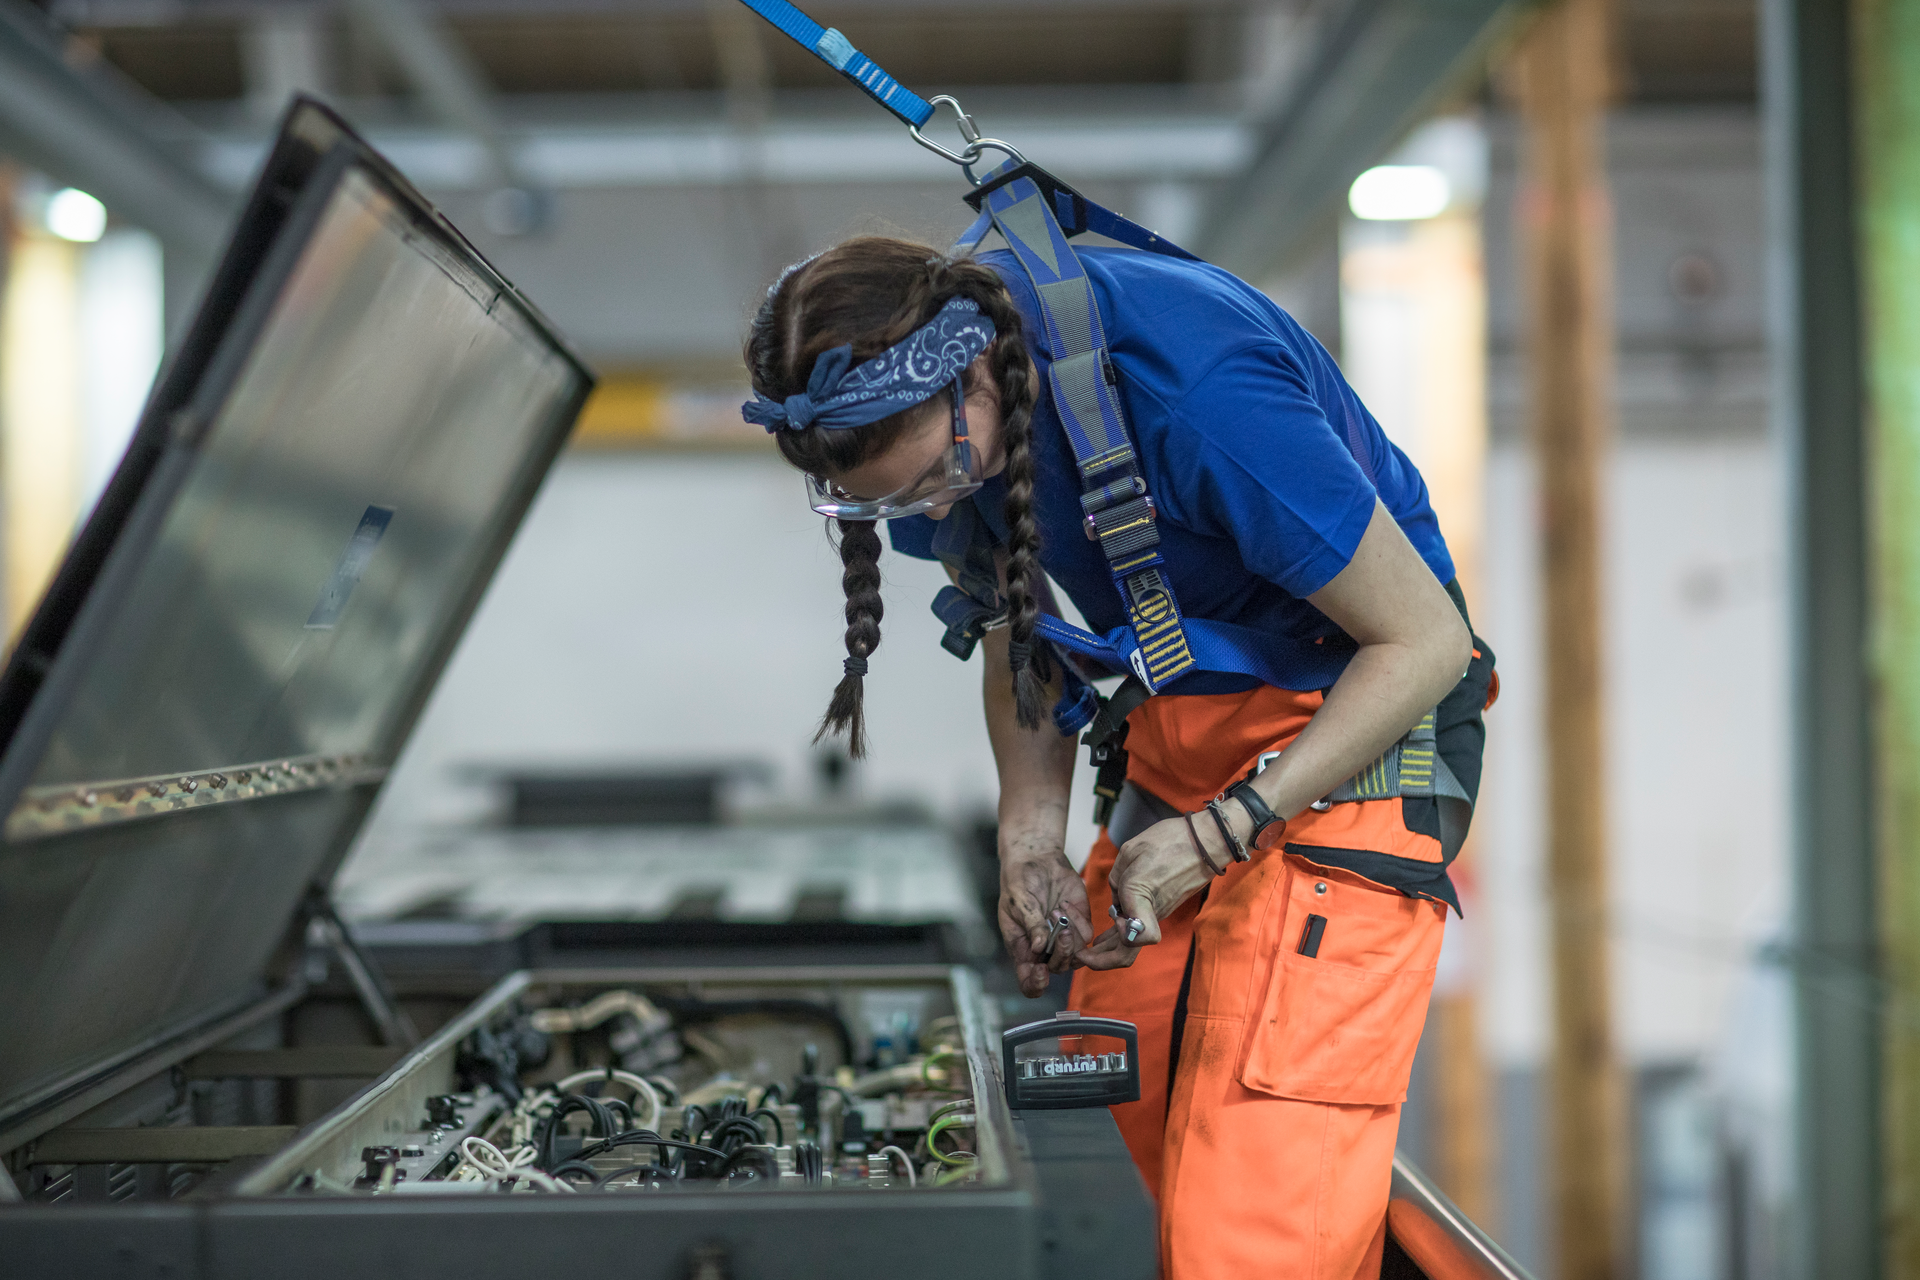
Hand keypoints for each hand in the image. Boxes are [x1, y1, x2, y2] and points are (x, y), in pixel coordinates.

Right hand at [998, 849, 1092, 997]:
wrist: (1037, 859)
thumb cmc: (1019, 882)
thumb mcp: (1018, 902)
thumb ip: (1030, 924)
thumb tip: (1038, 948)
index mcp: (1023, 949)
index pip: (1029, 982)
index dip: (1035, 984)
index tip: (1041, 971)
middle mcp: (1044, 949)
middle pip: (1058, 968)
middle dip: (1061, 953)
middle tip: (1061, 932)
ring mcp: (1063, 938)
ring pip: (1076, 956)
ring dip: (1070, 937)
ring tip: (1058, 911)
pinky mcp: (1080, 924)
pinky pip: (1087, 936)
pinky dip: (1079, 922)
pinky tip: (1066, 904)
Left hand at [1075, 810, 1233, 968]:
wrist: (1205, 842)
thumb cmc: (1170, 841)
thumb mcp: (1131, 851)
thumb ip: (1116, 877)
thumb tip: (1116, 900)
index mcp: (1141, 893)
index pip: (1141, 936)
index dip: (1122, 937)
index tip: (1113, 920)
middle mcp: (1151, 911)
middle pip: (1129, 952)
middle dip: (1101, 960)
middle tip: (1080, 955)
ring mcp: (1158, 913)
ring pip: (1132, 943)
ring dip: (1109, 949)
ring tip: (1089, 945)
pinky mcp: (1162, 910)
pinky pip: (1140, 929)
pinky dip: (1121, 935)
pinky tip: (1108, 930)